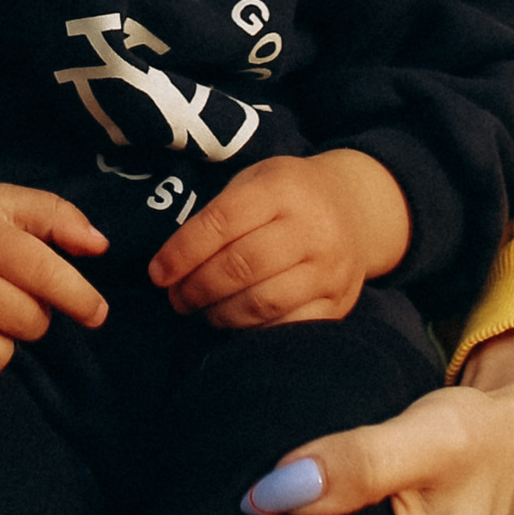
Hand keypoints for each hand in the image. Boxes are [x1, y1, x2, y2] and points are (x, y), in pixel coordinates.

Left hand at [147, 148, 408, 327]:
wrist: (356, 208)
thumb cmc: (289, 196)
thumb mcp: (255, 183)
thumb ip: (218, 214)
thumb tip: (170, 264)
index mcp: (283, 188)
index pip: (222, 222)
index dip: (183, 251)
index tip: (157, 273)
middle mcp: (312, 228)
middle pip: (242, 266)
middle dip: (197, 287)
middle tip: (176, 298)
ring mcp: (330, 268)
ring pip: (264, 302)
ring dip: (220, 314)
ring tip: (201, 311)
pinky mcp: (339, 303)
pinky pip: (289, 327)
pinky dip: (254, 331)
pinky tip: (235, 323)